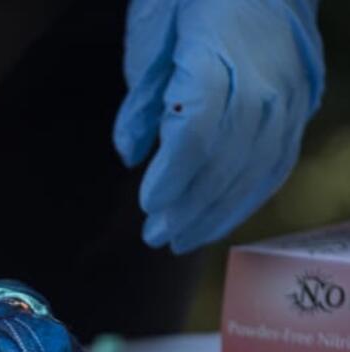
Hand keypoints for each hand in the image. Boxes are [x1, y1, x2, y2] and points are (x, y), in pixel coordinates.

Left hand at [113, 0, 323, 253]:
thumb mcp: (152, 33)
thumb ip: (143, 98)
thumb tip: (130, 155)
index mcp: (219, 57)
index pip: (198, 131)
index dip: (173, 175)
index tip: (147, 203)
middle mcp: (263, 80)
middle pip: (228, 158)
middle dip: (189, 206)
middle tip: (156, 236)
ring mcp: (289, 92)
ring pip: (258, 167)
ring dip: (218, 211)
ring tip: (182, 238)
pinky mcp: (302, 101)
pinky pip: (279, 159)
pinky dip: (249, 195)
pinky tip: (222, 216)